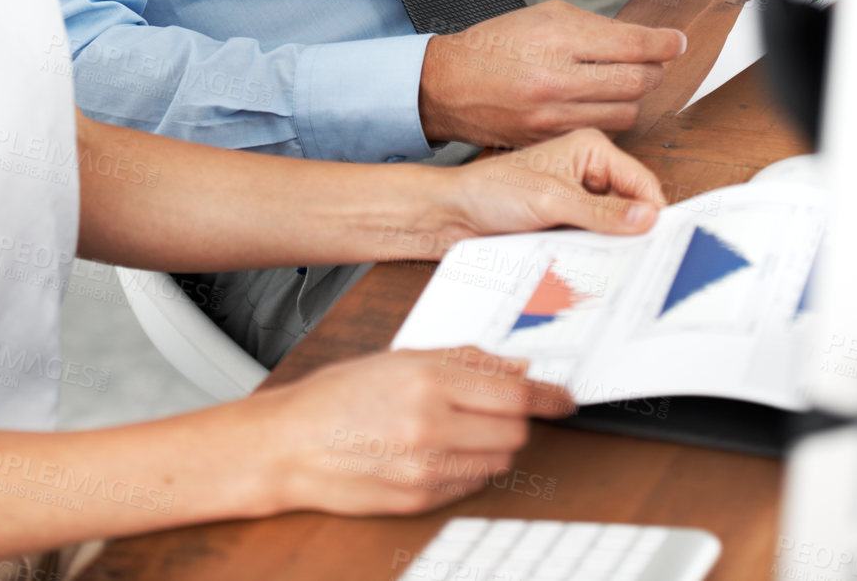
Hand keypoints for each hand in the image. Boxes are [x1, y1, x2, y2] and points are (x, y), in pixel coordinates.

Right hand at [251, 347, 573, 515]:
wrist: (292, 444)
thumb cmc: (342, 395)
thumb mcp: (402, 358)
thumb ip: (465, 360)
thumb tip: (517, 365)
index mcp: (428, 379)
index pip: (514, 391)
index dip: (548, 395)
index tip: (564, 399)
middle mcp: (431, 425)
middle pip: (516, 430)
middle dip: (518, 418)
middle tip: (500, 408)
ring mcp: (427, 468)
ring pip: (500, 460)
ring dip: (495, 445)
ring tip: (462, 428)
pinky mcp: (421, 499)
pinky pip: (472, 484)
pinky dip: (470, 468)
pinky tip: (442, 451)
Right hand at [418, 1, 685, 146]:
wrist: (450, 85)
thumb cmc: (495, 46)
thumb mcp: (544, 16)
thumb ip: (595, 27)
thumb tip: (641, 38)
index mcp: (557, 39)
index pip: (633, 45)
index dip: (664, 43)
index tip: (675, 42)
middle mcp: (557, 79)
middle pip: (638, 81)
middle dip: (654, 69)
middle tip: (651, 60)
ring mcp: (554, 116)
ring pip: (627, 113)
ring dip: (634, 96)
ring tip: (622, 82)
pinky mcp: (551, 140)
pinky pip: (602, 132)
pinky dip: (609, 118)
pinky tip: (598, 103)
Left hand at [438, 128, 665, 246]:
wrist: (453, 216)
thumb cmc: (490, 192)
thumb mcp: (550, 200)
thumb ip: (600, 212)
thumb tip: (647, 218)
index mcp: (591, 149)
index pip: (641, 181)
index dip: (653, 213)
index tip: (662, 245)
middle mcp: (590, 172)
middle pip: (632, 206)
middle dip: (634, 232)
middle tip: (639, 260)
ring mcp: (580, 199)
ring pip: (616, 228)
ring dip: (614, 247)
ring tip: (613, 265)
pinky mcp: (569, 223)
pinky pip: (596, 242)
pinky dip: (597, 255)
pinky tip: (593, 267)